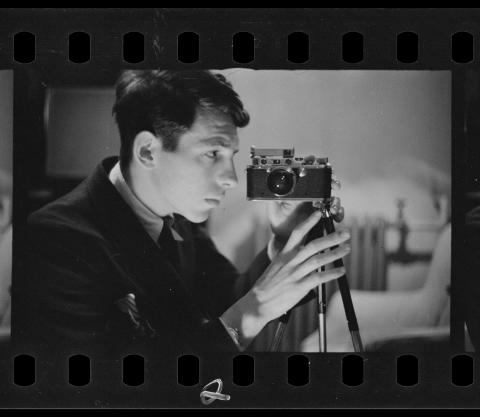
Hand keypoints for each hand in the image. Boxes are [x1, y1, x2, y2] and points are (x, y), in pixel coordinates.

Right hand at [222, 210, 350, 344]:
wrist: (257, 302)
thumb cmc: (267, 285)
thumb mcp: (276, 266)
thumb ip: (289, 259)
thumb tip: (304, 253)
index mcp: (284, 254)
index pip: (297, 233)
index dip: (309, 222)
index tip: (318, 214)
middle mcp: (290, 261)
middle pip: (314, 245)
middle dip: (331, 238)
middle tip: (345, 233)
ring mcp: (295, 274)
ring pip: (318, 260)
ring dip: (335, 253)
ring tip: (346, 249)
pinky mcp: (299, 287)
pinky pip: (319, 278)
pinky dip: (332, 274)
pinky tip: (341, 271)